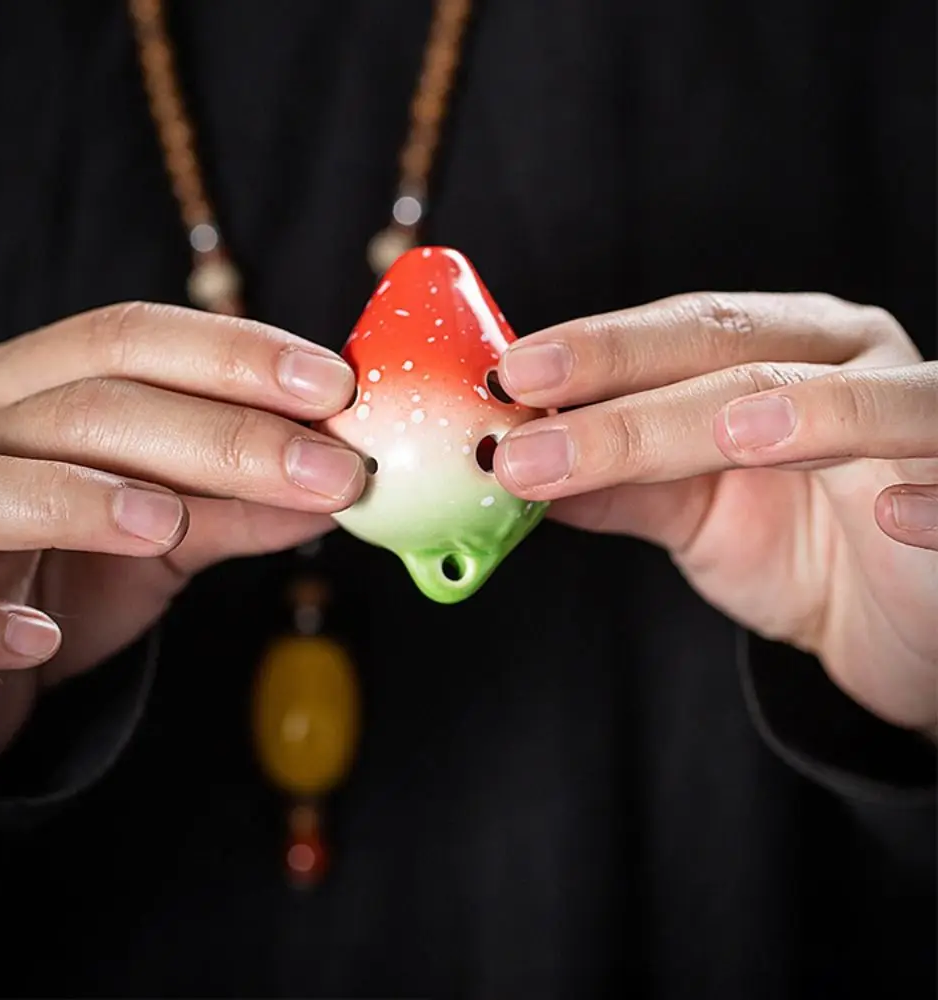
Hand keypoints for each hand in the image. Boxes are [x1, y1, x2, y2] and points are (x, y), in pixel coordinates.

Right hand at [0, 302, 365, 773]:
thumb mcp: (160, 537)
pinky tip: (39, 640)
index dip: (236, 354)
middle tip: (328, 470)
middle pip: (90, 407)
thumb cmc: (59, 576)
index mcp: (35, 390)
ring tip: (167, 525)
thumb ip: (235, 507)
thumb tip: (338, 489)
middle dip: (221, 435)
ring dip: (80, 501)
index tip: (336, 385)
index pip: (133, 340)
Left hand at [494, 293, 937, 735]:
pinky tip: (892, 515)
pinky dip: (932, 499)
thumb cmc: (804, 548)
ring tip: (726, 434)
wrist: (898, 623)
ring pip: (858, 402)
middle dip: (634, 380)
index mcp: (777, 353)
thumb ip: (622, 484)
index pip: (680, 335)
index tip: (511, 374)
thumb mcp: (696, 513)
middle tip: (537, 406)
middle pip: (740, 355)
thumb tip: (519, 467)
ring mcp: (921, 420)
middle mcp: (848, 363)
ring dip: (798, 413)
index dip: (597, 349)